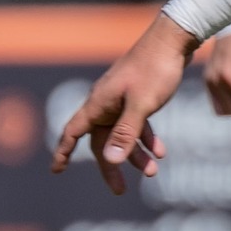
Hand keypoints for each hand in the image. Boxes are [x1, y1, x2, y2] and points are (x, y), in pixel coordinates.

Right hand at [50, 13, 193, 194]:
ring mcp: (121, 99)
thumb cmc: (155, 69)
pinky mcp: (137, 95)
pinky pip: (136, 123)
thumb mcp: (142, 105)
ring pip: (122, 134)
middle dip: (111, 165)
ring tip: (153, 172)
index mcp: (99, 103)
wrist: (173, 39)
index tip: (56, 170)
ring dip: (135, 154)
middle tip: (119, 191)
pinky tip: (160, 151)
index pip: (73, 132)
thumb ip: (126, 133)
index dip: (63, 151)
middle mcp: (105, 102)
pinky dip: (146, 138)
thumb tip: (110, 159)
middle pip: (101, 141)